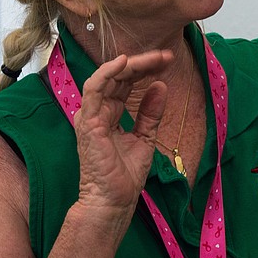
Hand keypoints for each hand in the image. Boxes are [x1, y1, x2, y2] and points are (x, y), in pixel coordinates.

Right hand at [73, 50, 173, 218]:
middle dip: (144, 63)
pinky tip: (125, 62)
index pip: (126, 82)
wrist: (114, 201)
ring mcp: (91, 114)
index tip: (168, 61)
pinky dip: (108, 72)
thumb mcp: (145, 137)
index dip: (146, 68)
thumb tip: (160, 86)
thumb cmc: (125, 176)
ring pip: (109, 77)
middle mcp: (98, 110)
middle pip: (119, 76)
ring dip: (132, 64)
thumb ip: (150, 112)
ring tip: (154, 57)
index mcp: (110, 113)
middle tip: (167, 56)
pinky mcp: (89, 121)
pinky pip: (94, 89)